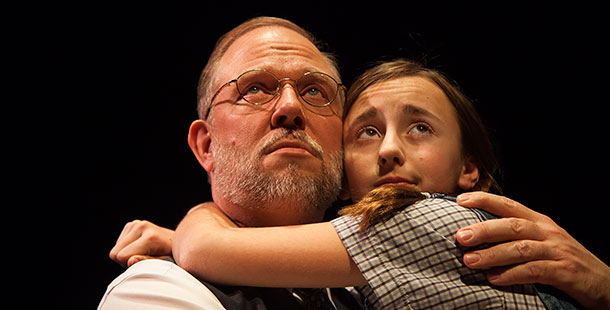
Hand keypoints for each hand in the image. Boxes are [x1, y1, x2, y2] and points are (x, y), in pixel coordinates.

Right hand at [109, 220, 173, 267]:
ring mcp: (136, 223)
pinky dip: (126, 248)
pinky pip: (118, 243)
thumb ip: (145, 263)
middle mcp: (142, 226)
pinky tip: (139, 247)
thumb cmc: (170, 255)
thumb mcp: (161, 264)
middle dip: (126, 260)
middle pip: (115, 252)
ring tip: (142, 253)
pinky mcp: (132, 224)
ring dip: (126, 254)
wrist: (176, 240)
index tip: (143, 264)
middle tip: (142, 259)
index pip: (122, 256)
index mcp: (150, 237)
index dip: (129, 264)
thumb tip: (130, 261)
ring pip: (115, 248)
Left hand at [455, 191, 609, 308]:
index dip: (485, 200)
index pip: (509, 205)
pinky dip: (512, 274)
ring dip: (493, 254)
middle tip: (460, 236)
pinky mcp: (565, 271)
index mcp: (539, 221)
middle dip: (484, 229)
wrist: (603, 282)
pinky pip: (535, 271)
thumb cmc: (563, 261)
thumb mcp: (540, 242)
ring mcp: (557, 251)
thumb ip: (514, 237)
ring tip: (469, 261)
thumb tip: (475, 236)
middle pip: (512, 225)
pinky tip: (494, 279)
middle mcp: (547, 232)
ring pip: (521, 248)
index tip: (460, 200)